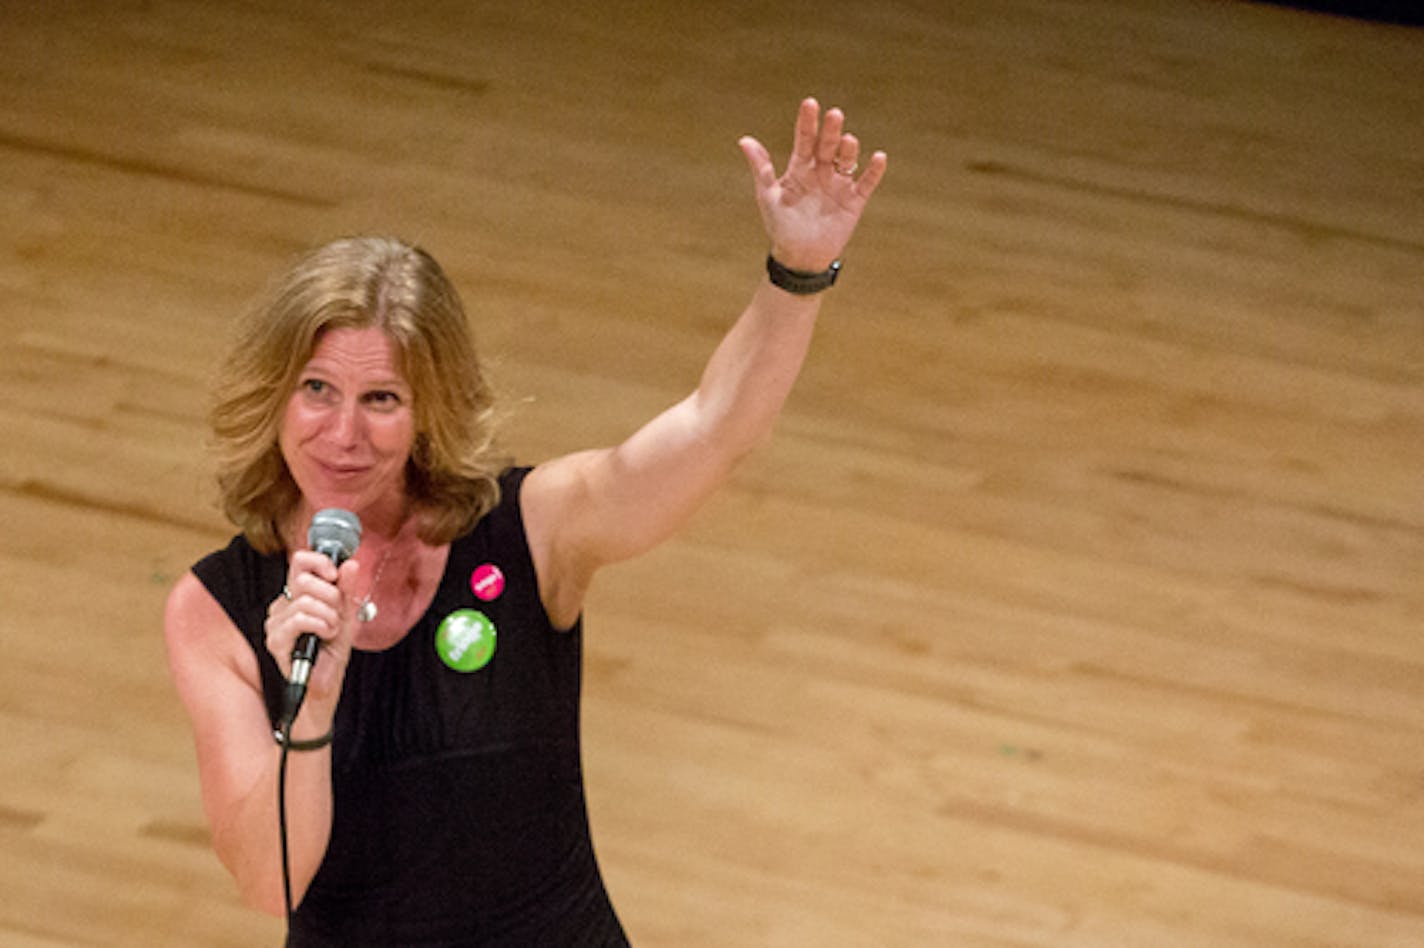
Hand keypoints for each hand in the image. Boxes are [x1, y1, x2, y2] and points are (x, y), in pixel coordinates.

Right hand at [264, 550, 361, 728]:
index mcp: (298, 596)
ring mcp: (275, 623)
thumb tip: (350, 564)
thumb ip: (346, 589)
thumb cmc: (332, 651)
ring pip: (306, 600)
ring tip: (332, 631)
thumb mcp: (346, 615)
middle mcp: (282, 606)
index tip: (335, 575)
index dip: (319, 562)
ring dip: (329, 616)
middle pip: (305, 580)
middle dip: (331, 597)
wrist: (327, 683)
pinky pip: (300, 619)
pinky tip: (325, 636)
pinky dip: (321, 625)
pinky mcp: (275, 640)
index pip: (299, 562)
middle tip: (337, 616)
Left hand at [738, 97, 887, 272]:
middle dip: (830, 131)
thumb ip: (761, 168)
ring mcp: (838, 185)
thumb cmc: (780, 225)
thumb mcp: (768, 195)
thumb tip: (744, 140)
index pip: (804, 139)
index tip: (810, 103)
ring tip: (848, 140)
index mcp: (800, 167)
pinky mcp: (854, 201)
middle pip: (827, 146)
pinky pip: (866, 183)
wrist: (798, 256)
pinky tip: (878, 157)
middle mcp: (821, 171)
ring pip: (846, 161)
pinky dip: (874, 171)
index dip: (807, 122)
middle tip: (834, 114)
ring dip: (848, 150)